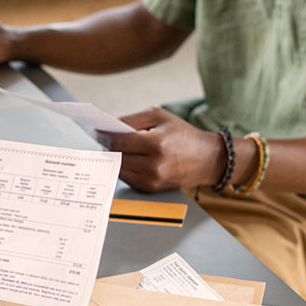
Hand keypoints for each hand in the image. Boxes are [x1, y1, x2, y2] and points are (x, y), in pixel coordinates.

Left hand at [97, 107, 223, 191]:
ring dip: (114, 157)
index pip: (118, 140)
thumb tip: (107, 126)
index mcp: (156, 144)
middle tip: (103, 138)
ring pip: (119, 167)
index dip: (104, 134)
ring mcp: (151, 180)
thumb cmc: (183, 135)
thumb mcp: (159, 116)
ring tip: (116, 147)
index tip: (97, 131)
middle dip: (108, 146)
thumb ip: (131, 119)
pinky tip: (128, 158)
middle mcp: (153, 165)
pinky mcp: (150, 189)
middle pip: (116, 155)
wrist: (207, 159)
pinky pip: (127, 177)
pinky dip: (124, 167)